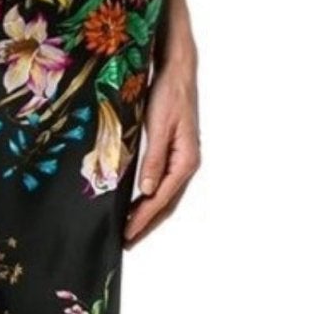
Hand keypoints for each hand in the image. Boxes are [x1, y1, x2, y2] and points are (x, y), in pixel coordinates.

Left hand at [123, 46, 200, 248]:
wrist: (178, 71)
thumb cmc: (169, 93)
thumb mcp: (158, 125)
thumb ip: (154, 158)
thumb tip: (147, 190)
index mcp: (186, 160)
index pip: (162, 198)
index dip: (143, 218)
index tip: (127, 234)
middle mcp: (188, 163)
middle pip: (167, 203)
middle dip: (146, 224)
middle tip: (126, 242)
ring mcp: (183, 160)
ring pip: (166, 196)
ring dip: (148, 214)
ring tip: (130, 230)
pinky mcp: (175, 153)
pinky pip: (164, 183)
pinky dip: (150, 198)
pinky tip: (138, 203)